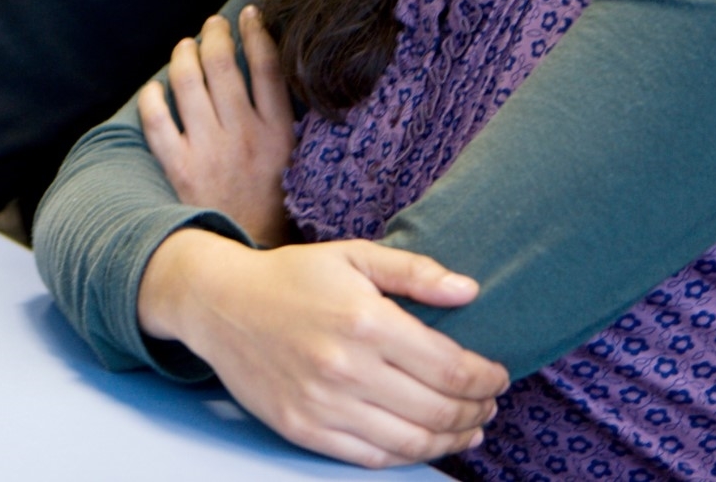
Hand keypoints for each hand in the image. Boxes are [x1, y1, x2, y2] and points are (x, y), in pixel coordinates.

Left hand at [138, 4, 294, 244]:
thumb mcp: (295, 160)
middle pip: (222, 65)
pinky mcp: (179, 168)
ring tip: (185, 45)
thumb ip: (285, 119)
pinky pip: (156, 121)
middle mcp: (243, 135)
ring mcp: (208, 150)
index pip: (267, 67)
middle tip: (212, 25)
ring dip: (183, 54)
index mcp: (278, 133)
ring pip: (188, 82)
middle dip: (214, 35)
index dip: (256, 33)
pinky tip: (154, 87)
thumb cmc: (274, 204)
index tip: (248, 14)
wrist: (251, 255)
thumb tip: (274, 71)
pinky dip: (151, 97)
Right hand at [141, 232, 508, 468]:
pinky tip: (425, 441)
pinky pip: (372, 457)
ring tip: (468, 427)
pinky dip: (409, 455)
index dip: (486, 378)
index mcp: (365, 321)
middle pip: (439, 410)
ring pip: (412, 442)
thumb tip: (469, 291)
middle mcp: (346, 368)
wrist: (218, 303)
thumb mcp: (352, 257)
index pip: (451, 369)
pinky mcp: (303, 429)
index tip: (497, 375)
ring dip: (452, 439)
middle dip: (477, 410)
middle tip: (488, 402)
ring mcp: (323, 404)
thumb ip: (413, 271)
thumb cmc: (291, 277)